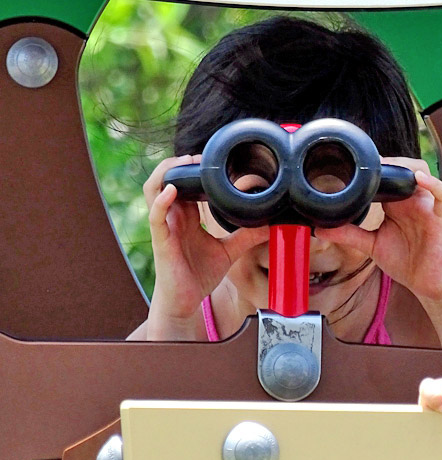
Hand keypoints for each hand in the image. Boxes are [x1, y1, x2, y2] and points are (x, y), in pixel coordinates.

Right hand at [144, 155, 267, 338]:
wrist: (185, 302)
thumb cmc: (200, 275)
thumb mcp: (229, 251)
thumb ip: (247, 236)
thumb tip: (270, 224)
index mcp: (188, 216)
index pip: (187, 184)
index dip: (195, 169)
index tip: (212, 158)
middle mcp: (174, 217)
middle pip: (166, 179)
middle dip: (180, 164)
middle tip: (200, 157)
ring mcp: (165, 227)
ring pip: (153, 190)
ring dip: (167, 173)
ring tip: (185, 164)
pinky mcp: (161, 240)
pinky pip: (155, 215)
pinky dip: (161, 201)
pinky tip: (172, 191)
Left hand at [313, 159, 441, 349]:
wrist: (426, 284)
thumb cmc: (405, 261)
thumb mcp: (371, 245)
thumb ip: (349, 234)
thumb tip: (320, 229)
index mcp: (396, 203)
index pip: (385, 176)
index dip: (372, 168)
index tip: (352, 164)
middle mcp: (412, 200)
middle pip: (403, 168)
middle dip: (388, 161)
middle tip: (367, 164)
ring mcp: (427, 207)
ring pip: (423, 174)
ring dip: (408, 167)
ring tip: (390, 167)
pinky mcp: (441, 217)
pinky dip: (434, 184)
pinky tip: (419, 179)